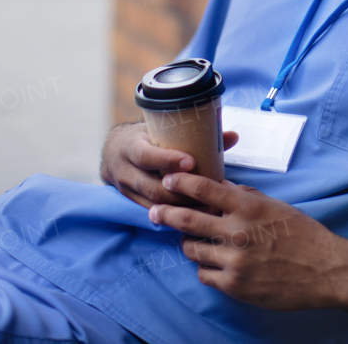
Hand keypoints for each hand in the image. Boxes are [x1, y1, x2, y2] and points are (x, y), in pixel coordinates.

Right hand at [100, 123, 238, 208]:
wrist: (115, 152)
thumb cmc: (145, 138)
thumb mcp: (160, 130)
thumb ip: (193, 134)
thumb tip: (232, 137)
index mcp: (131, 147)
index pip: (146, 156)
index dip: (167, 160)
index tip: (191, 162)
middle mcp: (125, 170)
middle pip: (151, 187)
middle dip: (180, 193)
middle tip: (207, 194)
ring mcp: (126, 189)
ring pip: (153, 203)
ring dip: (179, 207)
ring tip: (207, 208)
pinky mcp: (131, 202)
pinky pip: (152, 212)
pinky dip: (172, 215)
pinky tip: (194, 216)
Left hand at [151, 172, 347, 311]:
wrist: (325, 271)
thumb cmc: (304, 235)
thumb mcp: (276, 207)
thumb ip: (247, 197)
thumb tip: (223, 187)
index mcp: (249, 207)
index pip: (204, 188)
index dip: (180, 182)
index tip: (168, 180)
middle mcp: (238, 232)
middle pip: (187, 220)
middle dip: (165, 213)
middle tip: (154, 211)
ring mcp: (234, 261)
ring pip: (192, 250)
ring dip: (189, 244)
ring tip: (191, 241)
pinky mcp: (234, 285)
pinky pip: (204, 275)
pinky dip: (205, 268)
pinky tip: (213, 264)